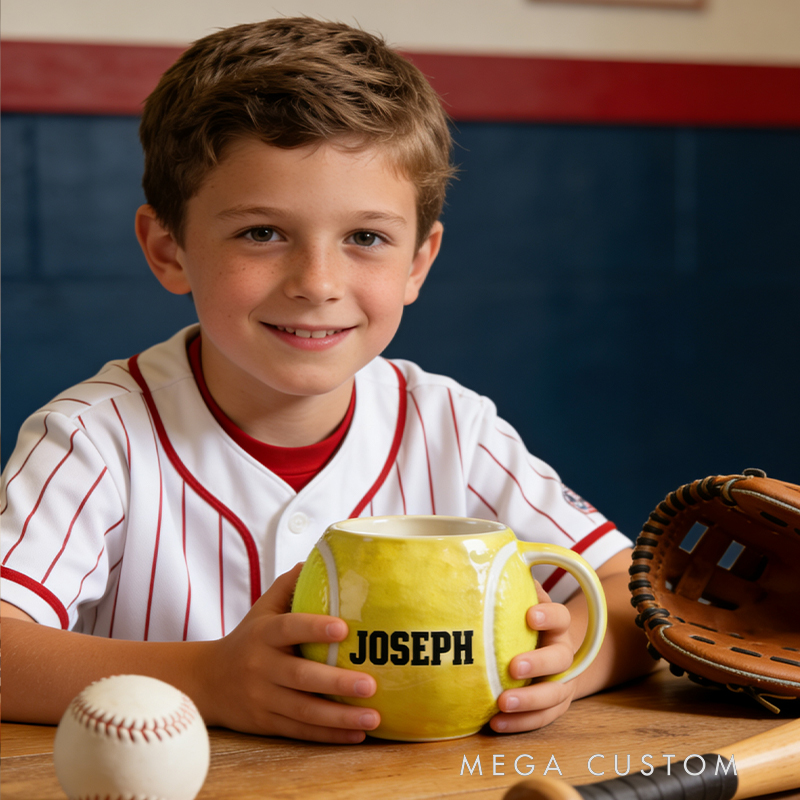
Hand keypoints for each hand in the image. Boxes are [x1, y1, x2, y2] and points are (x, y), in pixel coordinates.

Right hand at [202, 564, 379, 742]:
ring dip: (340, 717)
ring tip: (374, 718)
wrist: (207, 681)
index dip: (314, 628)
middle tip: (371, 684)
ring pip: (304, 710)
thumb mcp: (262, 608)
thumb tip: (322, 558)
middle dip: (337, 682)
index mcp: (264, 633)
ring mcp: (263, 697)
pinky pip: (301, 731)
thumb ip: (290, 585)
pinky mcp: (266, 723)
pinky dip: (329, 735)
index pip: (289, 628)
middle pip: (301, 676)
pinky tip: (357, 735)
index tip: (344, 629)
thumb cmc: (248, 638)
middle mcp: (262, 666)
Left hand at [490, 582, 576, 732]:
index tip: (529, 615)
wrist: (551, 654)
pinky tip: (496, 723)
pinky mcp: (554, 707)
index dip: (548, 615)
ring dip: (528, 701)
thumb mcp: (524, 601)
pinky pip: (541, 719)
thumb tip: (492, 560)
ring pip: (553, 695)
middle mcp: (564, 654)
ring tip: (502, 703)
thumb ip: (514, 585)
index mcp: (557, 626)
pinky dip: (520, 723)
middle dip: (538, 664)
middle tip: (513, 667)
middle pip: (560, 660)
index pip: (560, 617)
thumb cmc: (525, 623)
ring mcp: (562, 683)